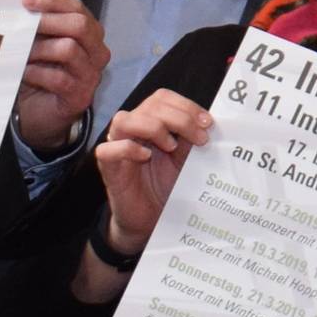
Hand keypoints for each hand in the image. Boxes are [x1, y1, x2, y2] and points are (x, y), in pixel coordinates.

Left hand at [11, 0, 108, 149]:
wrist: (41, 113)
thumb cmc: (41, 73)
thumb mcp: (40, 44)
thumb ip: (37, 26)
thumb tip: (19, 6)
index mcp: (88, 32)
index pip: (77, 7)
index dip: (52, 0)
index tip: (26, 0)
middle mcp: (96, 51)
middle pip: (80, 25)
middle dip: (48, 21)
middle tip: (23, 24)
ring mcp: (92, 74)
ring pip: (69, 49)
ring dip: (39, 49)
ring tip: (21, 52)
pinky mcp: (81, 96)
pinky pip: (59, 78)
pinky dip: (37, 73)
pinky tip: (24, 73)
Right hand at [94, 89, 211, 252]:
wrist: (151, 218)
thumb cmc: (166, 185)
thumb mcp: (185, 159)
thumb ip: (192, 139)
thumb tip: (208, 122)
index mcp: (151, 121)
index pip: (162, 97)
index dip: (186, 105)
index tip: (207, 123)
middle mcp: (132, 128)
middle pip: (149, 105)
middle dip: (180, 118)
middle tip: (200, 138)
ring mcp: (116, 145)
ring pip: (124, 120)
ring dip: (153, 128)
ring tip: (172, 146)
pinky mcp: (107, 167)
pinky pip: (107, 150)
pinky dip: (128, 148)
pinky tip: (146, 156)